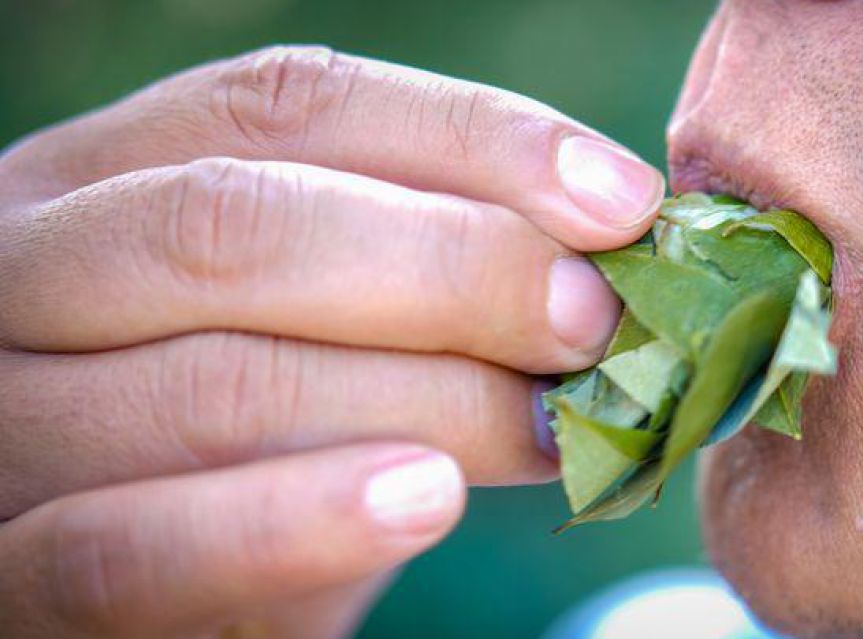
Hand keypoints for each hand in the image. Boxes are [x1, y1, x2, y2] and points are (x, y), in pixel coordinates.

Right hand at [0, 46, 663, 637]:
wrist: (175, 577)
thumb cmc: (270, 438)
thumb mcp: (332, 328)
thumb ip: (423, 275)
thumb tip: (609, 243)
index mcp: (110, 178)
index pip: (289, 107)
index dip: (471, 139)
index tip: (620, 201)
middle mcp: (32, 271)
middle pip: (238, 225)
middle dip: (453, 267)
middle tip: (593, 320)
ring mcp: (6, 425)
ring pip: (213, 382)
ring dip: (422, 398)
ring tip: (552, 425)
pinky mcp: (7, 577)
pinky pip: (130, 551)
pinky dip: (292, 523)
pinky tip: (423, 501)